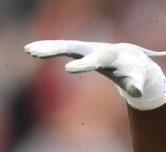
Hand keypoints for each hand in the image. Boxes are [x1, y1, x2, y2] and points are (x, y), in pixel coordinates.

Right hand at [25, 40, 165, 109]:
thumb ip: (136, 85)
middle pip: (73, 47)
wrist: (131, 57)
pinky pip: (61, 47)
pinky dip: (47, 48)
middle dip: (55, 49)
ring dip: (46, 47)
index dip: (82, 65)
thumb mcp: (137, 80)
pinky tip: (30, 50)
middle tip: (37, 53)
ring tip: (28, 49)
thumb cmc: (135, 72)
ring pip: (63, 45)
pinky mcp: (79, 50)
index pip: (94, 60)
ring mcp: (85, 48)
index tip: (68, 69)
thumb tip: (137, 93)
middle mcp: (94, 48)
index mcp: (108, 57)